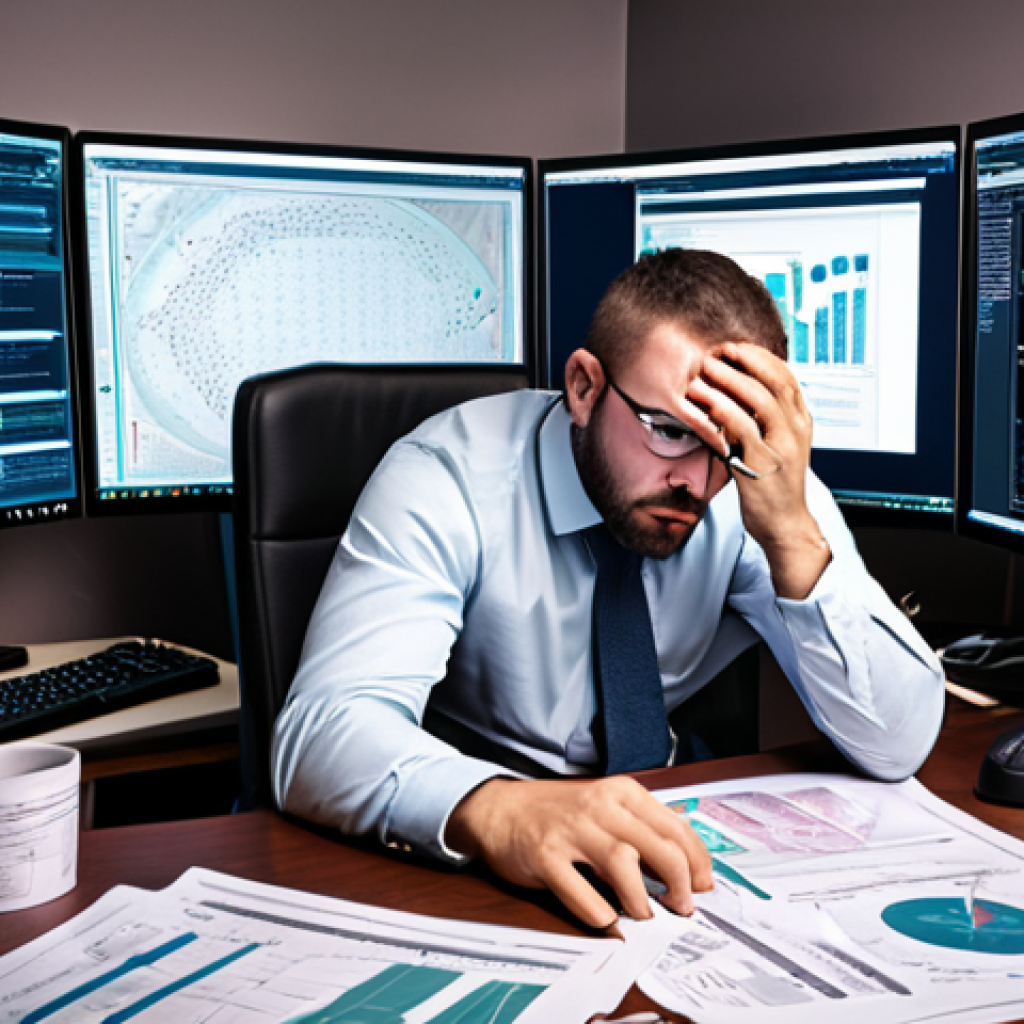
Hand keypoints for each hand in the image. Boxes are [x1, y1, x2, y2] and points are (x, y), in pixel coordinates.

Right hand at [444, 776, 712, 927]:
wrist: (499, 809)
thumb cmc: (558, 813)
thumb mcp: (606, 806)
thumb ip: (643, 826)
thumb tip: (688, 860)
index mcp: (621, 792)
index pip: (676, 827)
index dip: (697, 862)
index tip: (703, 885)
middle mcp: (599, 806)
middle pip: (659, 846)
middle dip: (680, 883)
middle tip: (682, 905)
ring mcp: (571, 830)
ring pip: (624, 865)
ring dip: (642, 899)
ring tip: (644, 913)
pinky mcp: (544, 855)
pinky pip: (579, 891)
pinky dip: (598, 912)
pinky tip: (605, 918)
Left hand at [681, 341, 829, 598]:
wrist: (785, 526)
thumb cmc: (774, 487)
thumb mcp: (776, 446)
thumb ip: (764, 420)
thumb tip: (738, 393)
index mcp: (800, 422)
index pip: (786, 376)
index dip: (760, 357)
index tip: (735, 348)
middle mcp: (795, 431)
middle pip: (774, 381)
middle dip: (743, 361)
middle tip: (716, 352)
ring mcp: (780, 447)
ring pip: (758, 400)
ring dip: (728, 380)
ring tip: (704, 370)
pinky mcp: (761, 466)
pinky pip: (741, 429)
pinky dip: (721, 410)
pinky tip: (704, 402)